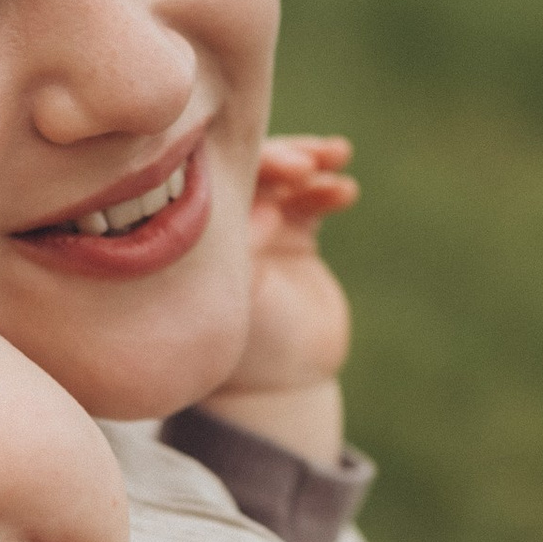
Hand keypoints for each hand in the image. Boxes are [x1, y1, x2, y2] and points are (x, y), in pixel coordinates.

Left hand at [199, 138, 358, 461]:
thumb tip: (261, 209)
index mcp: (196, 231)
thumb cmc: (250, 344)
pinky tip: (346, 190)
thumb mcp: (242, 296)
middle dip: (281, 158)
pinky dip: (328, 189)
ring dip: (311, 163)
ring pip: (284, 177)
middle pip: (251, 168)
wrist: (283, 382)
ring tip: (334, 159)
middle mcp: (225, 222)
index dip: (245, 162)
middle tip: (304, 165)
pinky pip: (311, 199)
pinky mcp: (293, 235)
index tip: (277, 167)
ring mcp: (261, 226)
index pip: (215, 176)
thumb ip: (247, 253)